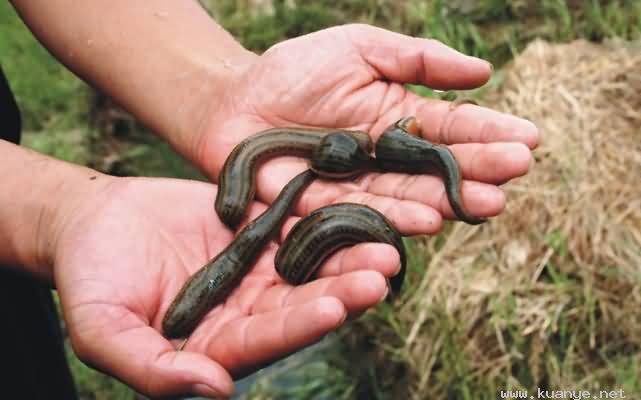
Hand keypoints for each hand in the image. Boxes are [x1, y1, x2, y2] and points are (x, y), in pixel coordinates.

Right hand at [54, 176, 397, 397]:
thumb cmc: (90, 280)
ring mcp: (258, 267)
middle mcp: (248, 308)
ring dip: (347, 254)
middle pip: (302, 302)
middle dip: (342, 290)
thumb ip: (152, 368)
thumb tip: (214, 389)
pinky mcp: (261, 228)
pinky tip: (361, 203)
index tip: (332, 309)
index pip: (265, 339)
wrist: (93, 223)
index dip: (297, 326)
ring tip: (385, 241)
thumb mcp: (104, 330)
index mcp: (218, 342)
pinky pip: (298, 221)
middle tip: (380, 272)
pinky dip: (327, 214)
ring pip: (311, 263)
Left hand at [196, 24, 537, 234]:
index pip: (452, 129)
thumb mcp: (359, 49)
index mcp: (399, 120)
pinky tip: (428, 218)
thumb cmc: (293, 70)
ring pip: (407, 197)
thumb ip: (417, 60)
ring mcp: (357, 187)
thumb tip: (484, 71)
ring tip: (484, 201)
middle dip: (477, 171)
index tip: (529, 140)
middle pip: (437, 169)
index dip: (489, 134)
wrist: (233, 102)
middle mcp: (385, 160)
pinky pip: (362, 215)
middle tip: (515, 174)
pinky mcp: (324, 211)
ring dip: (446, 201)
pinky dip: (394, 218)